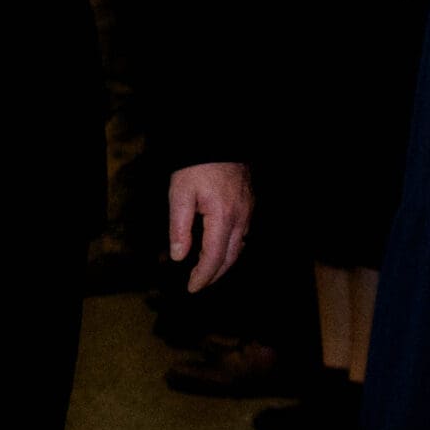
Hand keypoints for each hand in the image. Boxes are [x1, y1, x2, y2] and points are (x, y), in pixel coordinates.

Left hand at [166, 161, 252, 293]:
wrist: (218, 141)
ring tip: (207, 272)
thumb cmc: (195, 167)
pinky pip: (243, 234)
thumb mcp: (179, 195)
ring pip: (240, 247)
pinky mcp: (250, 205)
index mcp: (222, 217)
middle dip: (214, 274)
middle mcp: (241, 218)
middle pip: (230, 256)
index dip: (204, 276)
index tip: (192, 288)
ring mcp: (249, 211)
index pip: (214, 256)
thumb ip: (179, 227)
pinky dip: (232, 248)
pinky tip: (221, 250)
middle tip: (198, 285)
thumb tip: (178, 257)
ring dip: (224, 263)